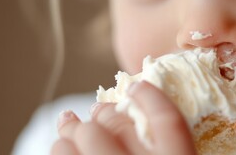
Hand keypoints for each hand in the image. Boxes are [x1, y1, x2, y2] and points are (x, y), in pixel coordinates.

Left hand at [51, 81, 196, 154]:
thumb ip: (176, 138)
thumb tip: (163, 118)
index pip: (169, 122)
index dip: (153, 97)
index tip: (139, 87)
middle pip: (116, 125)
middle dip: (104, 113)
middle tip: (99, 111)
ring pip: (86, 138)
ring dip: (74, 129)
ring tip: (70, 125)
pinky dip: (60, 148)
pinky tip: (62, 146)